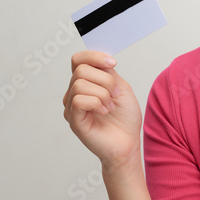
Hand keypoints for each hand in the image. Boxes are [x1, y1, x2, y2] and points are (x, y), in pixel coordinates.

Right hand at [62, 51, 142, 170]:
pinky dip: (96, 103)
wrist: (128, 143)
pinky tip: (104, 112)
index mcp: (86, 83)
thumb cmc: (125, 119)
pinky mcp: (73, 119)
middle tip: (115, 95)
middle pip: (81, 70)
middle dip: (105, 80)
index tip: (113, 64)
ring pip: (80, 84)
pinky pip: (79, 100)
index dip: (94, 56)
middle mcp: (74, 92)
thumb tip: (100, 58)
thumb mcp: (121, 88)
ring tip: (109, 107)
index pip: (78, 59)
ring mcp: (71, 106)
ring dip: (102, 94)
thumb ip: (108, 73)